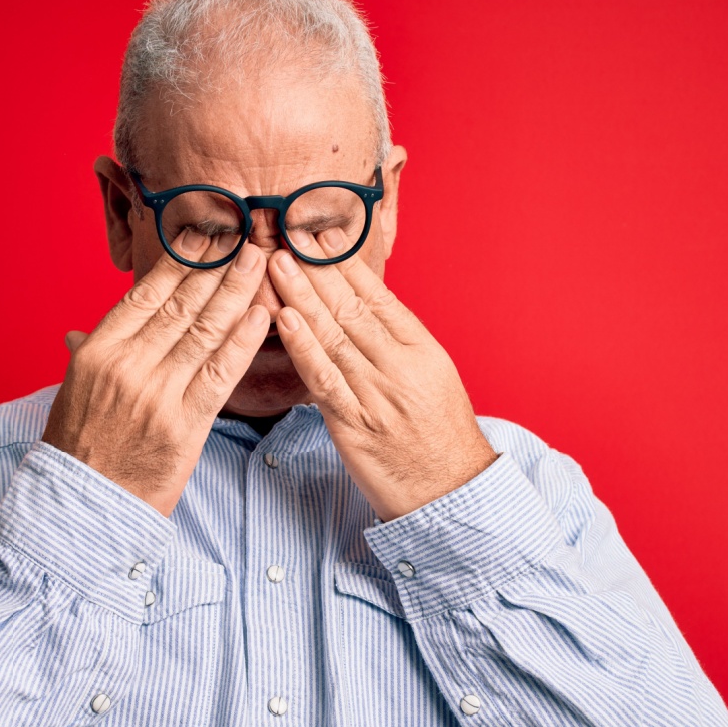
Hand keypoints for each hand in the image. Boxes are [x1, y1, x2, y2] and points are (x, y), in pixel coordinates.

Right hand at [42, 232, 269, 515]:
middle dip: (217, 266)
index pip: (145, 294)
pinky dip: (243, 341)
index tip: (205, 237)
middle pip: (181, 304)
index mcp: (98, 350)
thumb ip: (87, 356)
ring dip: (237, 291)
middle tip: (244, 234)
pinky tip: (262, 314)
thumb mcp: (73, 392)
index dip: (179, 263)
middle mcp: (127, 364)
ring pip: (205, 330)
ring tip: (260, 260)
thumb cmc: (78, 449)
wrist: (82, 505)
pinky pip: (220, 373)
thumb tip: (80, 332)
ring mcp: (157, 393)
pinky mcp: (184, 423)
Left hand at [269, 229, 497, 521]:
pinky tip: (283, 320)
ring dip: (300, 297)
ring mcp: (377, 397)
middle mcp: (400, 368)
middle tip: (286, 233)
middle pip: (351, 309)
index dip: (345, 264)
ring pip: (333, 337)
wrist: (452, 493)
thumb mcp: (432, 376)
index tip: (319, 234)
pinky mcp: (354, 427)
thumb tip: (363, 304)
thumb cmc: (439, 435)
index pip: (377, 296)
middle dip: (315, 269)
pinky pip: (323, 381)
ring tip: (276, 263)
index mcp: (421, 350)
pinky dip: (302, 347)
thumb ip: (397, 342)